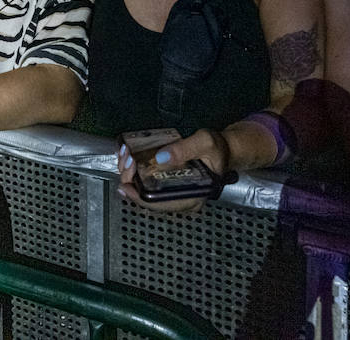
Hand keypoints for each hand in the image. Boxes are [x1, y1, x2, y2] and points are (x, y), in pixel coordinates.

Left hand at [117, 129, 231, 213]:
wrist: (224, 149)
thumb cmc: (217, 148)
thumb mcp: (205, 143)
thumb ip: (185, 149)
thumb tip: (161, 157)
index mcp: (192, 196)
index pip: (160, 205)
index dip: (139, 197)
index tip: (127, 183)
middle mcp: (181, 199)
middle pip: (148, 198)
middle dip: (131, 181)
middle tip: (126, 161)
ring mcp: (174, 193)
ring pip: (145, 191)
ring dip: (131, 175)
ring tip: (125, 157)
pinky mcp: (169, 183)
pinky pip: (148, 182)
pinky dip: (136, 172)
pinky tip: (129, 159)